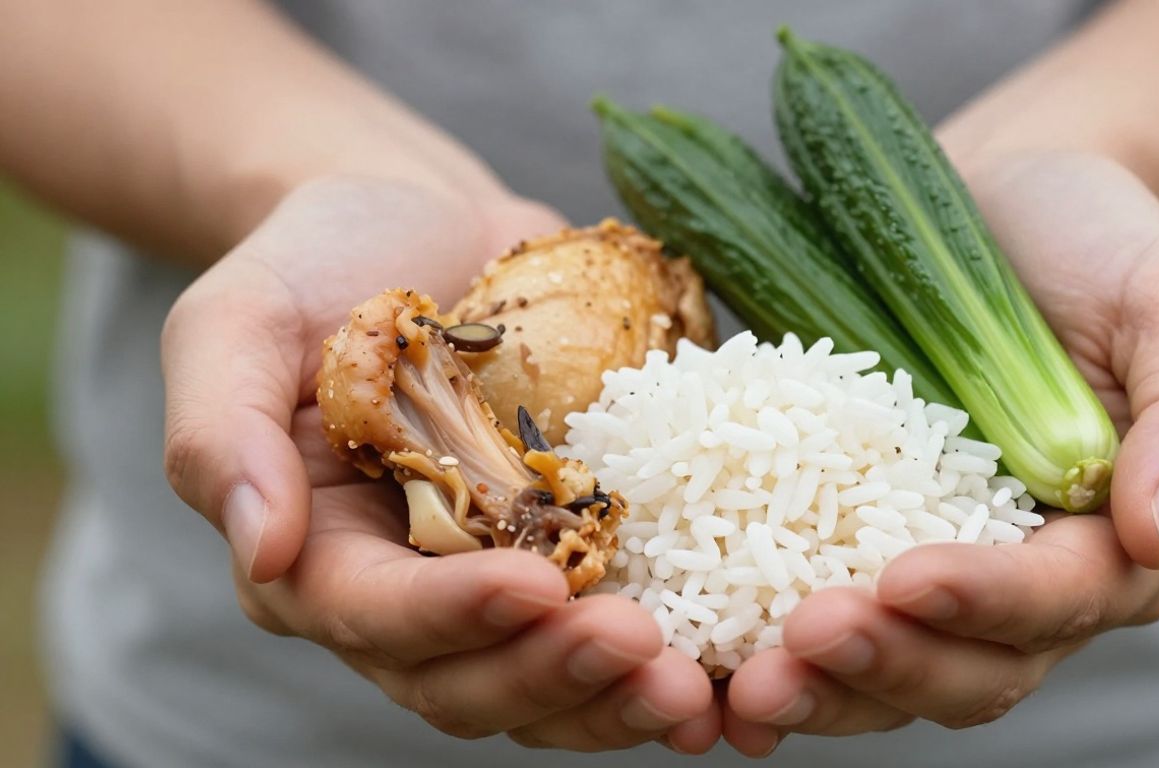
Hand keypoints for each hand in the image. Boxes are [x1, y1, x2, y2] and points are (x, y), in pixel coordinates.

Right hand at [161, 176, 718, 751]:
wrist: (416, 221)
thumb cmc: (313, 265)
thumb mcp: (235, 325)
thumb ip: (223, 436)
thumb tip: (260, 549)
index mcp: (315, 557)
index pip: (376, 618)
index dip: (454, 616)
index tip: (538, 585)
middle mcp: (405, 590)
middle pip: (466, 680)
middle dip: (552, 674)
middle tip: (642, 649)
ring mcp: (494, 573)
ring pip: (545, 680)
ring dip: (617, 697)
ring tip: (694, 688)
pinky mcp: (568, 542)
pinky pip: (613, 619)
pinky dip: (664, 654)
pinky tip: (726, 663)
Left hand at [721, 152, 1158, 753]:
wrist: (1003, 202)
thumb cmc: (1101, 242)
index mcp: (1116, 543)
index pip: (1059, 601)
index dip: (986, 603)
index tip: (906, 579)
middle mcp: (1026, 581)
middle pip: (970, 669)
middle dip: (887, 665)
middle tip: (799, 642)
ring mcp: (934, 569)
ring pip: (888, 671)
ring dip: (819, 687)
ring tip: (745, 680)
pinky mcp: (852, 541)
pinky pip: (811, 612)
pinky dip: (765, 649)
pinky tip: (710, 661)